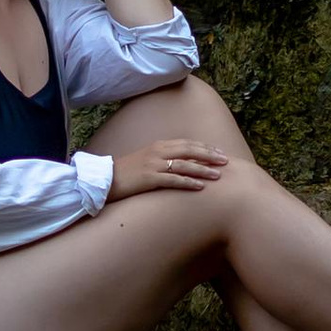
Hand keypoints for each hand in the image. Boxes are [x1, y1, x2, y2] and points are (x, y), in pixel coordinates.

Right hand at [111, 140, 227, 199]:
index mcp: (158, 145)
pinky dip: (188, 182)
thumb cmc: (126, 172)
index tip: (219, 152)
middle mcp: (158, 152)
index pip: (187, 143)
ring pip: (185, 165)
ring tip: (218, 175)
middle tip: (225, 160)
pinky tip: (200, 186)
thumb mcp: (146, 160)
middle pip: (189, 150)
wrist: (105, 180)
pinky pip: (173, 180)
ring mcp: (153, 164)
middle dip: (209, 155)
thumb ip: (163, 158)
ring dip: (203, 170)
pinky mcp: (149, 178)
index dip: (205, 147)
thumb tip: (182, 164)